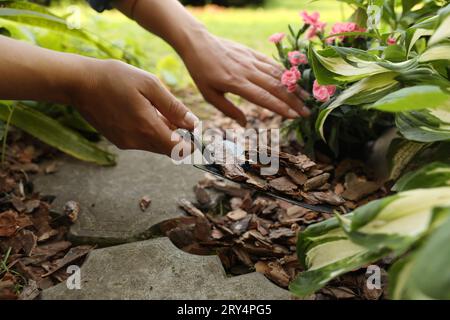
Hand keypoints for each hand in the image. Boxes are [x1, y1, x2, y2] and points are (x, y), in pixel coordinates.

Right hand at [70, 58, 197, 155]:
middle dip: (179, 136)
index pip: (180, 150)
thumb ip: (174, 107)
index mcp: (148, 128)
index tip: (195, 130)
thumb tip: (193, 123)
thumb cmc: (115, 78)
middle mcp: (137, 142)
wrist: (78, 83)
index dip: (192, 143)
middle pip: (169, 149)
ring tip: (156, 107)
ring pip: (156, 145)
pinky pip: (142, 141)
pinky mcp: (118, 141)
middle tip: (177, 114)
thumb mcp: (150, 85)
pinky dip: (149, 131)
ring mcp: (126, 143)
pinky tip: (142, 111)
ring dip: (164, 132)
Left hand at [181, 34, 309, 125]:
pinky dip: (285, 73)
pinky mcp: (253, 53)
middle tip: (307, 112)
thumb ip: (228, 110)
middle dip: (294, 101)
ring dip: (293, 87)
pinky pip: (272, 64)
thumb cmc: (202, 73)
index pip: (263, 98)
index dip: (281, 108)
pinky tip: (294, 81)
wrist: (199, 44)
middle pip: (276, 87)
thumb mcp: (209, 95)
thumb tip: (245, 124)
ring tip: (306, 98)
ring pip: (277, 75)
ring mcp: (252, 61)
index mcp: (236, 84)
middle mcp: (247, 72)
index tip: (295, 116)